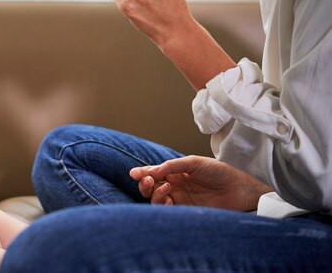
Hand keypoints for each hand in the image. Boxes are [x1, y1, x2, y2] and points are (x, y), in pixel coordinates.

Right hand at [129, 155, 272, 210]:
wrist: (239, 189)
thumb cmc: (219, 172)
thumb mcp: (194, 162)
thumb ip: (172, 166)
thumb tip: (152, 171)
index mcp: (175, 172)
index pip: (153, 173)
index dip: (142, 173)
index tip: (134, 173)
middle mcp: (174, 185)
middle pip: (150, 187)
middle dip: (144, 184)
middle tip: (147, 180)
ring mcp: (179, 199)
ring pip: (155, 199)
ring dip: (154, 194)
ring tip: (166, 189)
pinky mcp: (185, 211)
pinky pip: (167, 211)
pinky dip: (163, 205)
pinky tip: (169, 200)